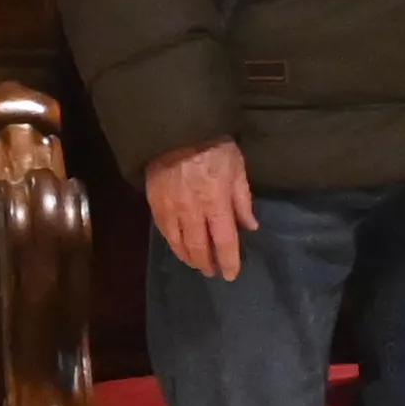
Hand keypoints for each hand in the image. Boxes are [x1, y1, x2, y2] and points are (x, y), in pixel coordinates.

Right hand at [144, 139, 256, 281]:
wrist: (175, 130)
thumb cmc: (213, 147)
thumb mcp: (237, 168)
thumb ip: (243, 199)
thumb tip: (250, 226)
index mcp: (216, 202)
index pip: (224, 241)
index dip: (228, 261)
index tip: (231, 275)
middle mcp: (192, 211)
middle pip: (199, 247)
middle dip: (207, 263)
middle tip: (212, 272)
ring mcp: (171, 209)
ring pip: (178, 243)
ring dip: (188, 257)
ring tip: (196, 263)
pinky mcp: (155, 204)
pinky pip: (163, 231)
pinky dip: (172, 243)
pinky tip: (178, 246)